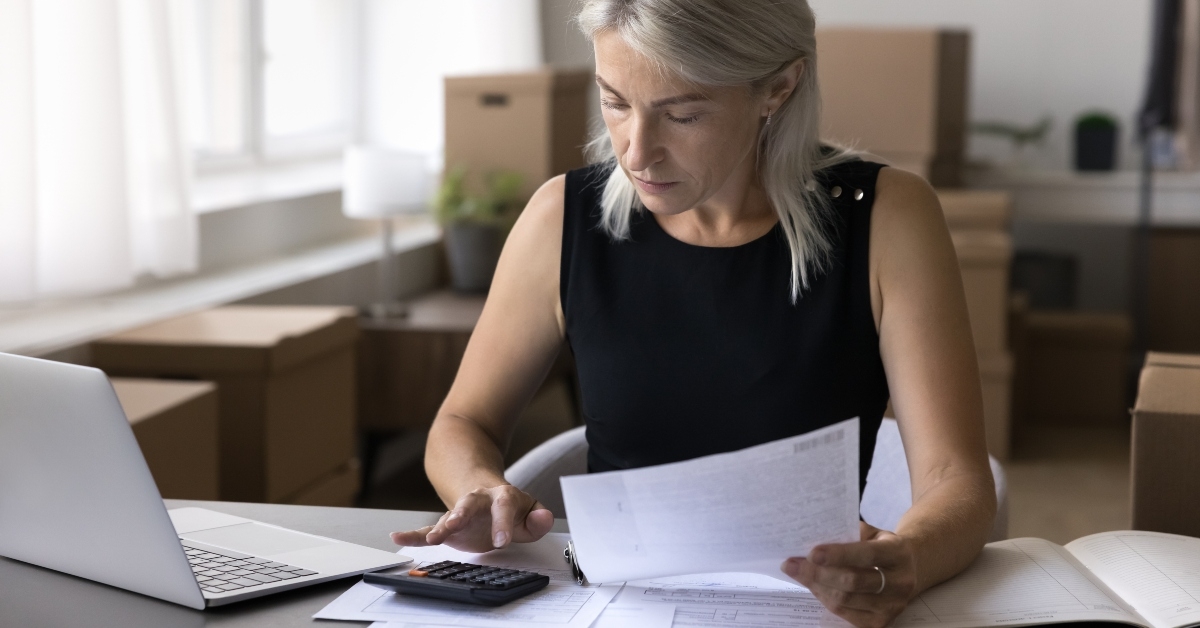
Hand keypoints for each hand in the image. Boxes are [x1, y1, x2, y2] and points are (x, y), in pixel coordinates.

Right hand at [390, 484, 554, 553]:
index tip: (502, 541)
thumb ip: (538, 518)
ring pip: (448, 516)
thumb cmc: (510, 507)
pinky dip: (413, 535)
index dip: (503, 522)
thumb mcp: (529, 511)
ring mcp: (461, 512)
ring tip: (431, 538)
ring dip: (439, 526)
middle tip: (453, 527)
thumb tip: (544, 518)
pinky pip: (428, 530)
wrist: (486, 492)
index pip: (504, 506)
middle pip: (469, 504)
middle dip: (461, 515)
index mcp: (502, 496)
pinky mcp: (448, 526)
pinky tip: (398, 538)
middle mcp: (479, 500)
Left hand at [782, 522, 917, 627]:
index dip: (838, 555)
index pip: (866, 555)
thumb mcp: (872, 532)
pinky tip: (814, 585)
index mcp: (898, 553)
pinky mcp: (881, 622)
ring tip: (798, 573)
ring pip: (845, 600)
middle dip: (818, 573)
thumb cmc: (881, 546)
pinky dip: (824, 598)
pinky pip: (845, 613)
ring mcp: (892, 606)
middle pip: (852, 581)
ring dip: (816, 586)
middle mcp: (900, 582)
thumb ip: (849, 533)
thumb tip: (813, 536)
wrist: (908, 569)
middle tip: (792, 564)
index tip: (811, 553)